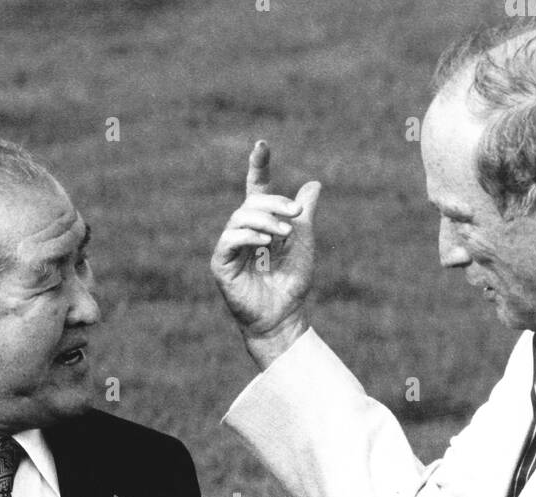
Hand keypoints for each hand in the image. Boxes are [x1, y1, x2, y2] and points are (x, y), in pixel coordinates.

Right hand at [211, 140, 321, 367]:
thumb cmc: (292, 281)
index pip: (256, 187)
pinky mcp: (221, 263)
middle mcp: (242, 231)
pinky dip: (249, 236)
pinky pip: (230, 240)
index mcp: (261, 222)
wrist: (285, 314)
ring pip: (240, 218)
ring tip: (284, 233)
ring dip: (265, 220)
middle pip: (251, 202)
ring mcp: (230, 247)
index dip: (258, 165)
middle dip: (274, 203)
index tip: (262, 144)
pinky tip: (266, 241)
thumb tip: (314, 183)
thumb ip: (304, 213)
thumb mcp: (303, 241)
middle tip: (296, 214)